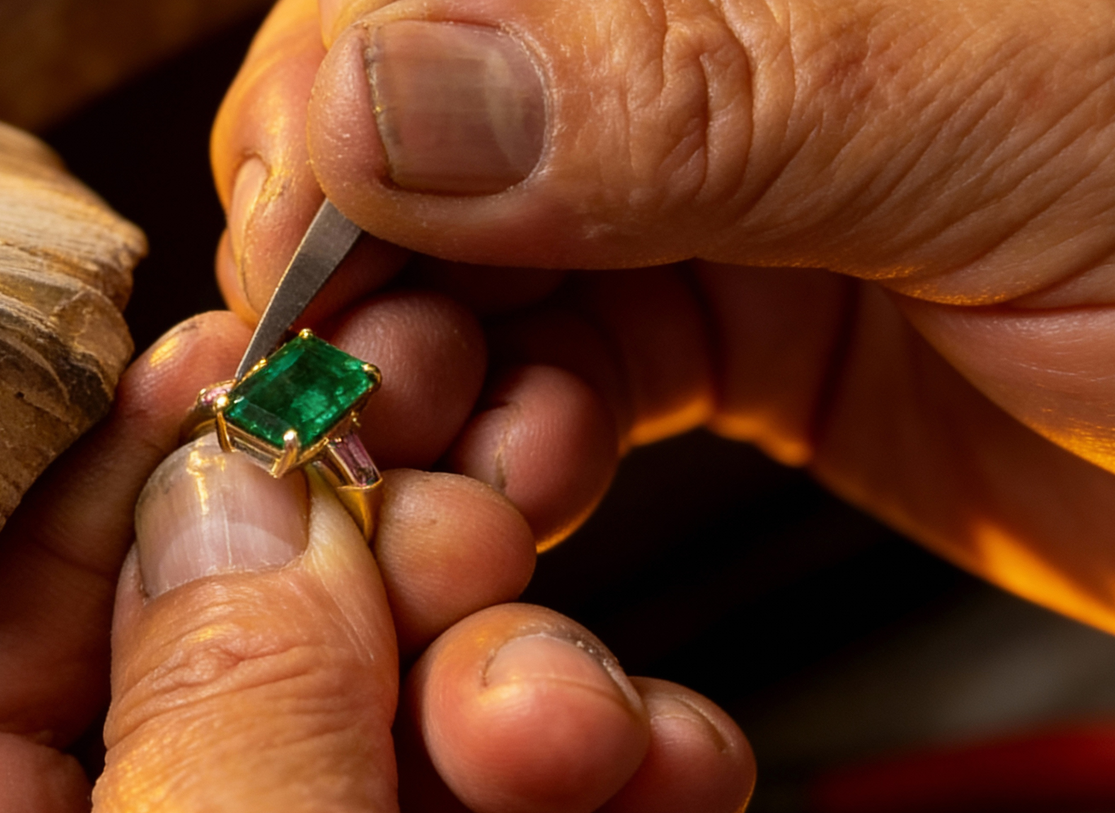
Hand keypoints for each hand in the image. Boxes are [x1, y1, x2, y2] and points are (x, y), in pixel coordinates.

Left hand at [0, 311, 753, 811]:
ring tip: (580, 702)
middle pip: (228, 672)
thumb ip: (219, 723)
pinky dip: (608, 766)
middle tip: (452, 531)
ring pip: (398, 725)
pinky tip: (671, 756)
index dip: (107, 517)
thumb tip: (230, 506)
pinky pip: (518, 800)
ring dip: (520, 676)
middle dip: (367, 586)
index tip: (232, 395)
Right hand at [210, 0, 1114, 631]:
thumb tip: (372, 92)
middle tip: (384, 410)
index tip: (307, 292)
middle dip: (367, 284)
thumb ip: (685, 81)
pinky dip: (516, 434)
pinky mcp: (729, 317)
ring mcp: (704, 179)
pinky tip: (542, 477)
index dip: (330, 134)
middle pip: (411, 136)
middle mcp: (695, 33)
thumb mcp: (1005, 106)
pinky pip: (551, 363)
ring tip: (484, 471)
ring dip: (435, 383)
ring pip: (464, 267)